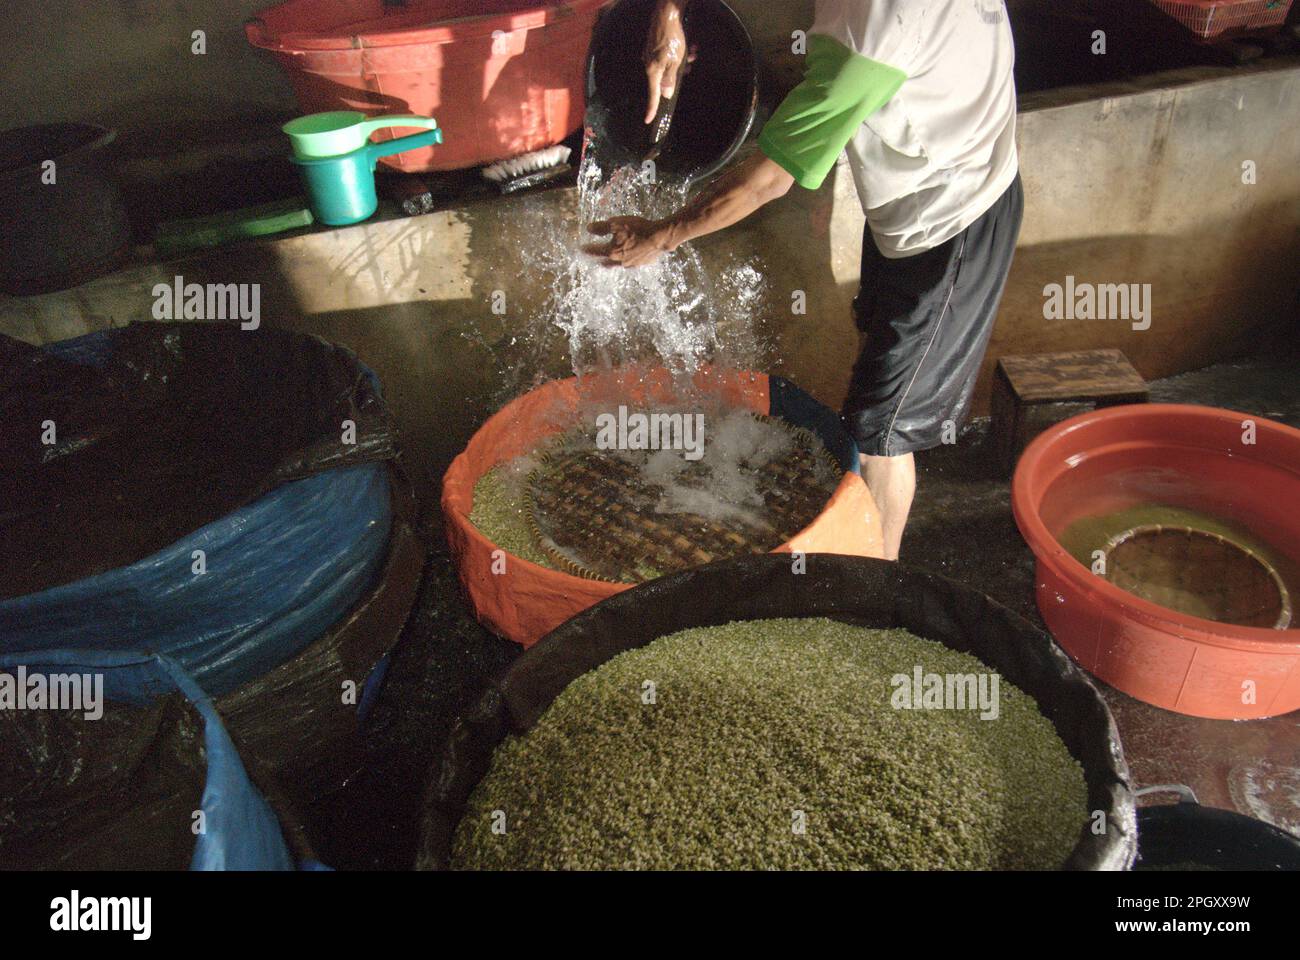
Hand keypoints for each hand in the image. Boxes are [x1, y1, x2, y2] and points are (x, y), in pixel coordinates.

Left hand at [584, 217, 674, 267]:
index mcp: (612, 252)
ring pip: (620, 264)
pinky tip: (631, 255)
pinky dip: (629, 259)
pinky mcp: (644, 263)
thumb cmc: (637, 229)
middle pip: (606, 263)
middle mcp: (621, 262)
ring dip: (614, 261)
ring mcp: (633, 264)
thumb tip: (589, 229)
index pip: (595, 251)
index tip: (580, 248)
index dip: (586, 249)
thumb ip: (601, 227)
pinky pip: (633, 262)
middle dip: (599, 260)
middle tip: (595, 259)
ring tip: (613, 258)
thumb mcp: (616, 224)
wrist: (660, 237)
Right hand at [644, 1, 695, 123]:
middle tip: (688, 67)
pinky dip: (678, 54)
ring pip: (669, 66)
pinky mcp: (655, 46)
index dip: (651, 108)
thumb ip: (670, 79)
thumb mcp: (675, 61)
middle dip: (678, 75)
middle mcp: (649, 64)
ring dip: (682, 63)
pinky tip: (688, 47)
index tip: (648, 120)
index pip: (653, 94)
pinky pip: (668, 56)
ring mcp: (651, 54)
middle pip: (663, 79)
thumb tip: (666, 94)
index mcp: (653, 70)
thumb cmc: (672, 38)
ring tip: (691, 53)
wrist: (667, 14)